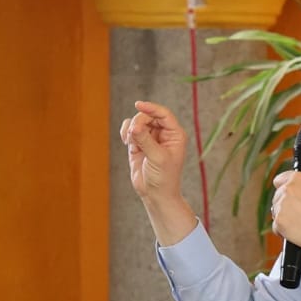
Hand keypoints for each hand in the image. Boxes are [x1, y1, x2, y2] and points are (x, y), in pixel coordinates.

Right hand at [121, 100, 197, 245]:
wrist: (156, 195)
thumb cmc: (164, 178)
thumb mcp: (157, 158)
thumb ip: (145, 140)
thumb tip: (133, 126)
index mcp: (175, 134)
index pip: (163, 114)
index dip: (151, 108)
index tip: (138, 105)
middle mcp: (164, 134)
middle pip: (148, 116)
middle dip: (139, 123)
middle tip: (133, 135)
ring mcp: (150, 138)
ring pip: (137, 122)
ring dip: (131, 129)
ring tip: (130, 141)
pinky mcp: (139, 144)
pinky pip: (130, 130)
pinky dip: (126, 132)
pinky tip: (126, 141)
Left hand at [271, 170, 300, 253]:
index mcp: (298, 179)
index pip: (280, 180)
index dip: (283, 188)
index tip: (287, 195)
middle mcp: (287, 190)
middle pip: (277, 197)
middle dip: (286, 206)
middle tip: (300, 213)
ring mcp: (281, 206)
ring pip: (276, 212)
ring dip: (285, 218)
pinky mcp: (279, 222)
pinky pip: (276, 227)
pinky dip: (284, 231)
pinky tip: (297, 231)